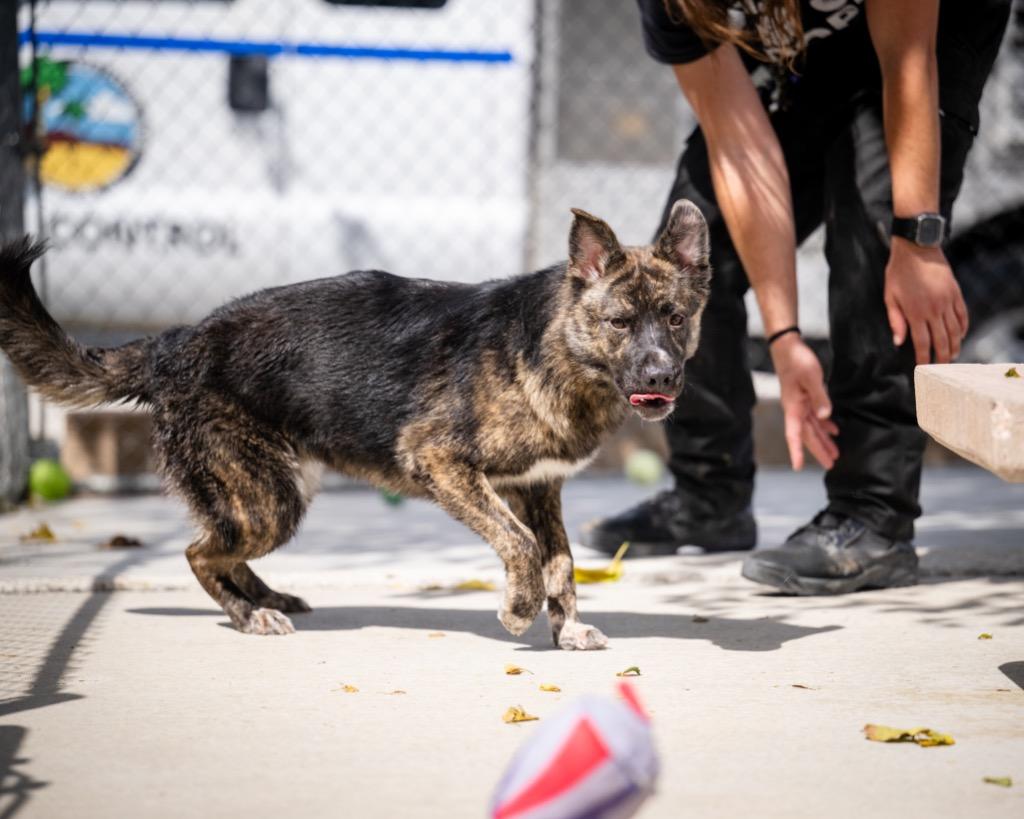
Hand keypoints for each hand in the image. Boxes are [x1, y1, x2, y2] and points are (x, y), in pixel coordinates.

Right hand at [770, 334, 838, 470]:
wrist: (787, 347)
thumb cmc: (797, 360)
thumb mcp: (811, 377)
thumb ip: (820, 397)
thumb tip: (826, 417)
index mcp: (793, 407)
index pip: (794, 435)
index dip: (796, 451)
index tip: (798, 467)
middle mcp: (795, 409)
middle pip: (806, 435)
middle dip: (818, 450)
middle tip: (830, 465)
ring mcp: (800, 404)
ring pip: (812, 427)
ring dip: (823, 440)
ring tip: (835, 454)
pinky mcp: (805, 397)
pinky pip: (815, 416)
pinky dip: (824, 425)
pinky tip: (834, 430)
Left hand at [884, 240, 968, 364]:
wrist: (917, 248)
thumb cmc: (898, 272)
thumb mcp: (890, 297)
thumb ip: (895, 320)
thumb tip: (898, 342)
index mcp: (916, 312)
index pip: (922, 342)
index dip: (924, 357)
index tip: (923, 368)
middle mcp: (934, 309)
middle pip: (941, 340)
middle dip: (942, 357)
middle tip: (941, 369)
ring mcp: (947, 301)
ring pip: (954, 330)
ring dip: (955, 345)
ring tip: (953, 356)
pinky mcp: (956, 293)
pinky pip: (962, 315)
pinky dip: (963, 328)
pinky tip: (961, 336)